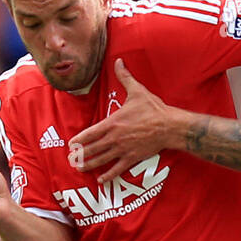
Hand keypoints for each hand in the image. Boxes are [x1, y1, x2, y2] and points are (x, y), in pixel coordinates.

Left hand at [71, 59, 172, 182]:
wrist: (170, 126)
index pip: (90, 133)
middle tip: (70, 160)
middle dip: (80, 155)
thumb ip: (124, 77)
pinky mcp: (133, 158)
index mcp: (113, 123)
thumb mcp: (137, 91)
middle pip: (93, 148)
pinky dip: (108, 175)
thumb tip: (118, 61)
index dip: (79, 140)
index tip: (71, 144)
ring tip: (79, 168)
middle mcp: (115, 138)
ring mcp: (123, 149)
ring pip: (102, 159)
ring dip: (89, 165)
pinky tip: (101, 180)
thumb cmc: (153, 109)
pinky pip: (117, 168)